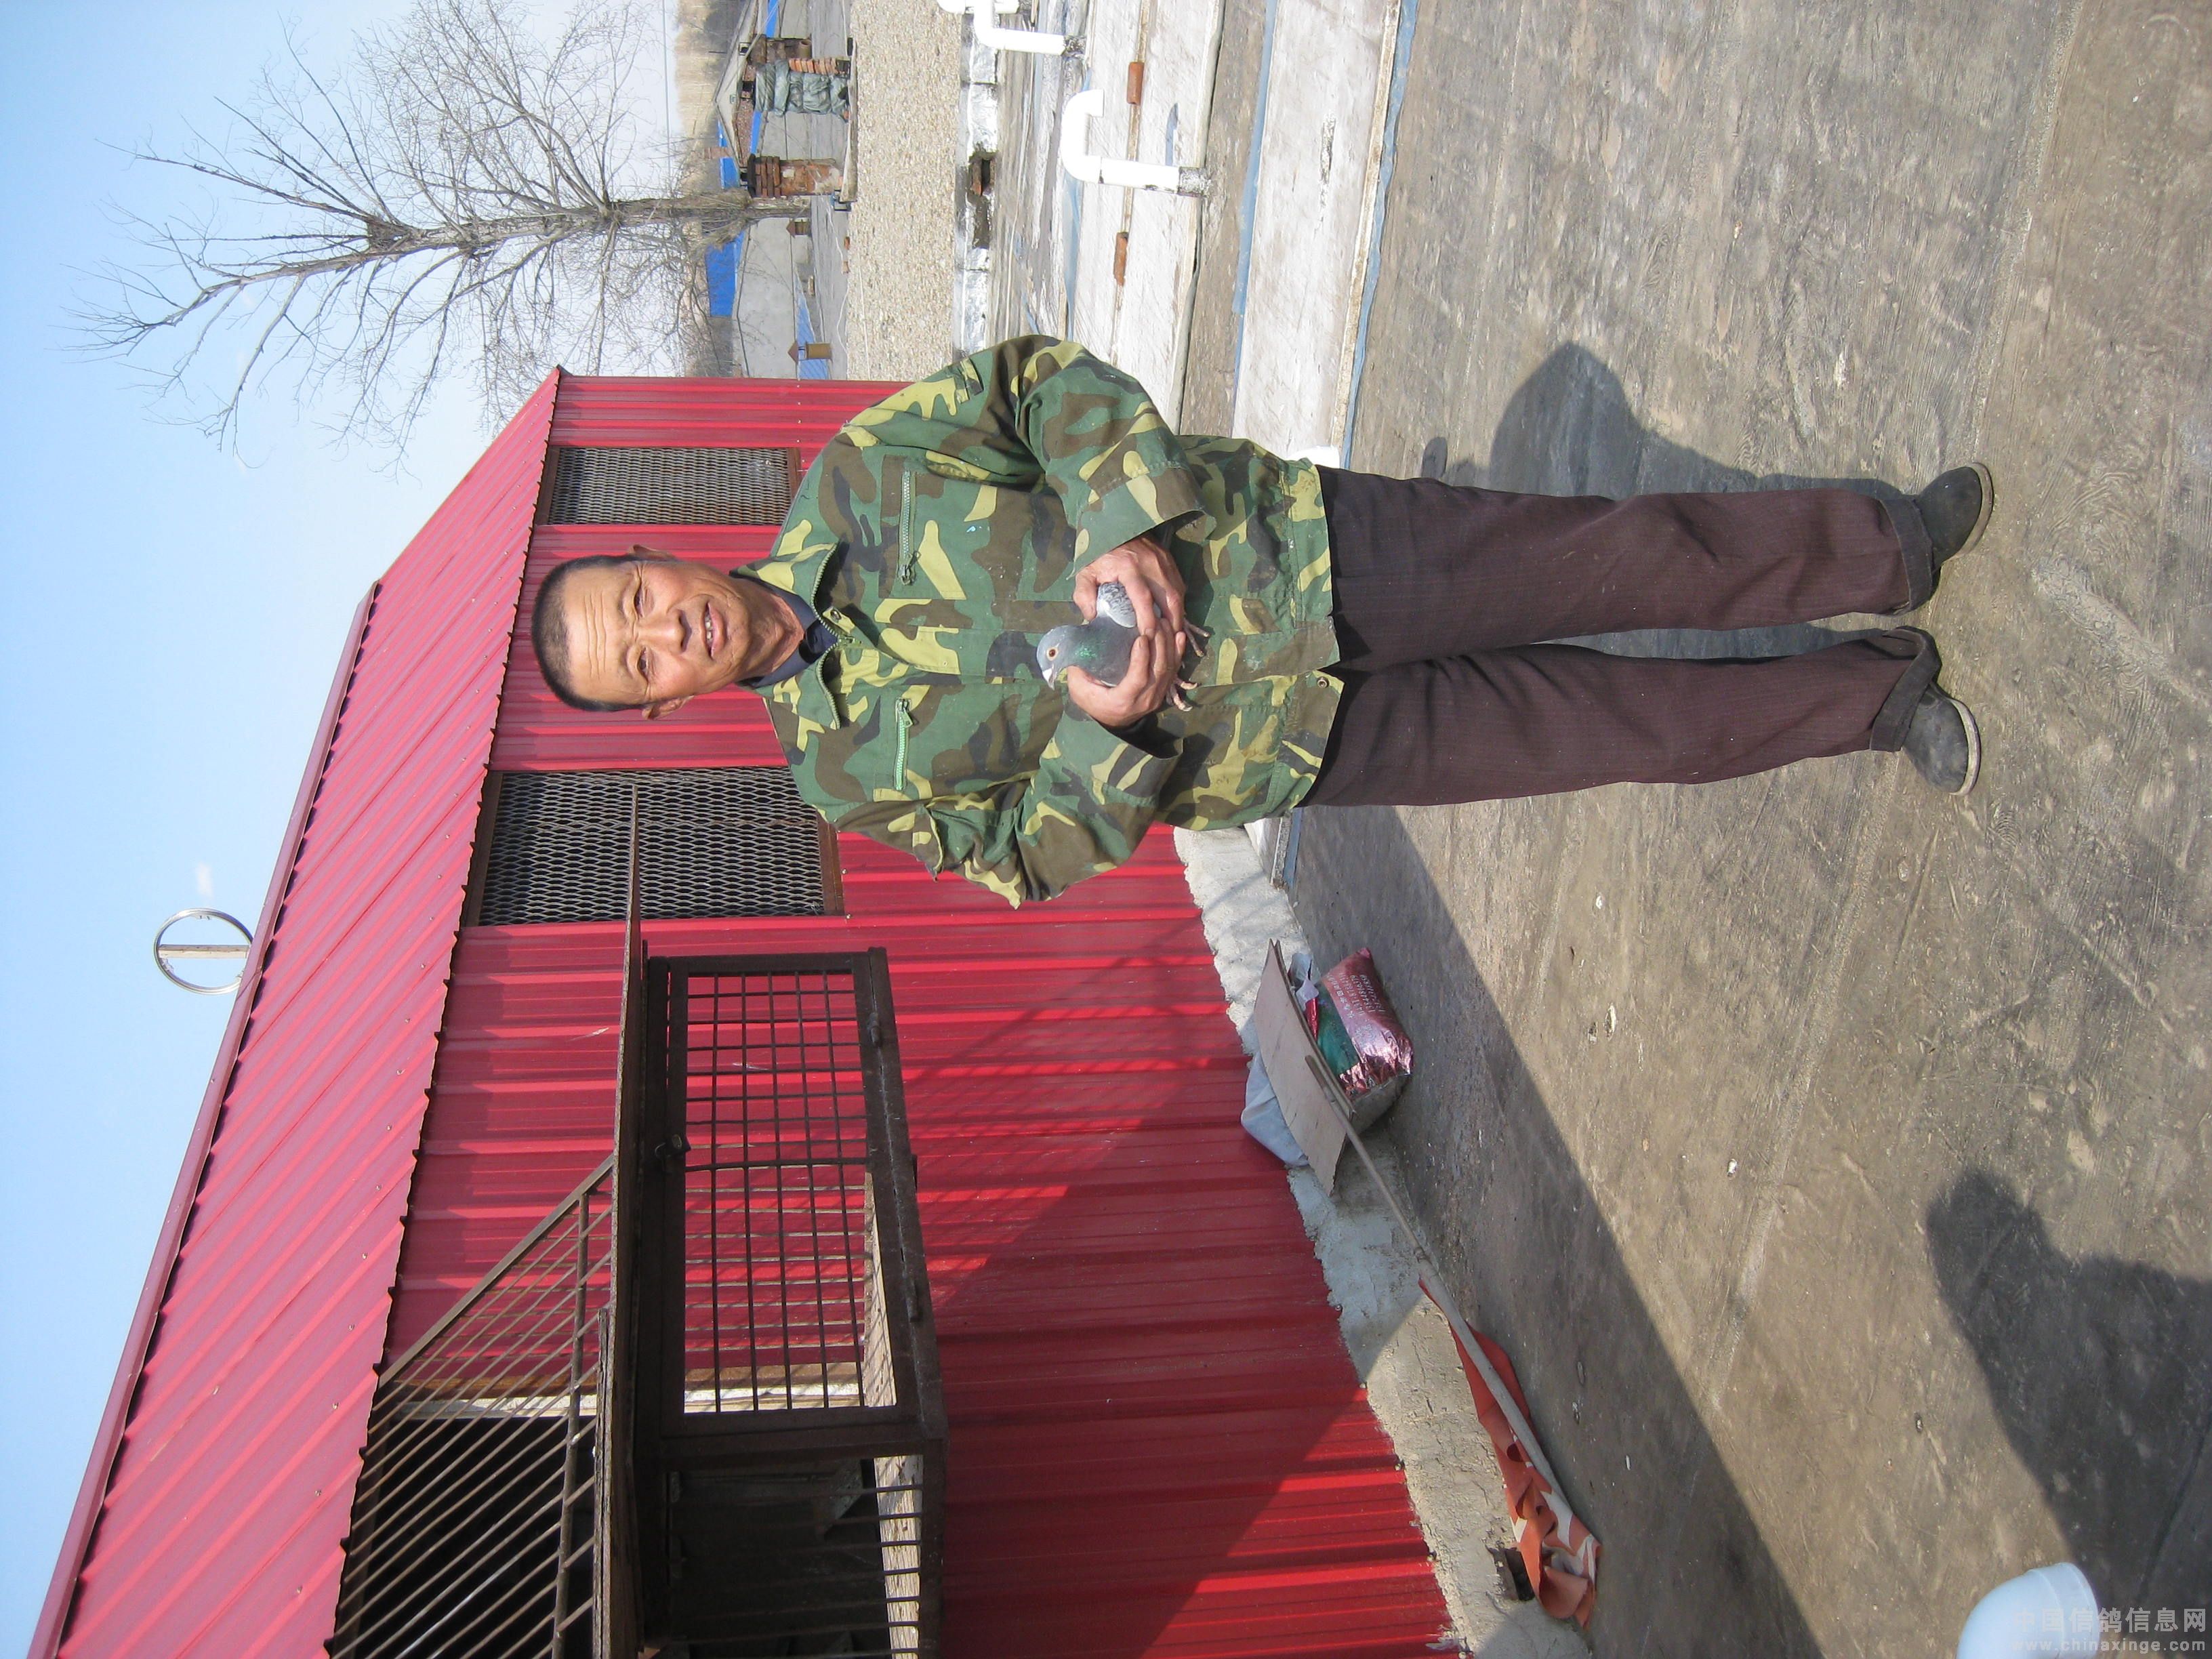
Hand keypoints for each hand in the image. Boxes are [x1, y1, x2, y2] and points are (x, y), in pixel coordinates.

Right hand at [1064, 632, 1178, 726]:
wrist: (1108, 718)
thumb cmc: (1090, 698)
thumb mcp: (1079, 684)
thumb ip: (1080, 664)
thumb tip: (1081, 636)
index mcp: (1122, 701)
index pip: (1138, 679)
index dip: (1142, 658)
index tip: (1141, 636)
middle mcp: (1144, 702)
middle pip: (1158, 671)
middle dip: (1159, 644)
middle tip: (1155, 620)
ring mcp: (1156, 697)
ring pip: (1168, 669)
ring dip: (1168, 644)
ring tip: (1164, 622)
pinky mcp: (1163, 691)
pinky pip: (1173, 671)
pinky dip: (1177, 652)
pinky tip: (1178, 635)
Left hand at [1075, 533, 1187, 663]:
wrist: (1114, 527)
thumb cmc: (1099, 554)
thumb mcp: (1086, 573)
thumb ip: (1084, 595)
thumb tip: (1093, 619)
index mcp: (1129, 567)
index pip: (1143, 598)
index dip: (1148, 620)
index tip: (1148, 638)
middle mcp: (1151, 564)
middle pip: (1169, 598)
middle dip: (1171, 622)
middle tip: (1168, 642)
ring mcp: (1164, 561)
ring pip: (1178, 593)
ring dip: (1178, 615)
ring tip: (1174, 634)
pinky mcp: (1170, 560)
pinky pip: (1179, 586)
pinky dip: (1178, 603)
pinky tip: (1174, 617)